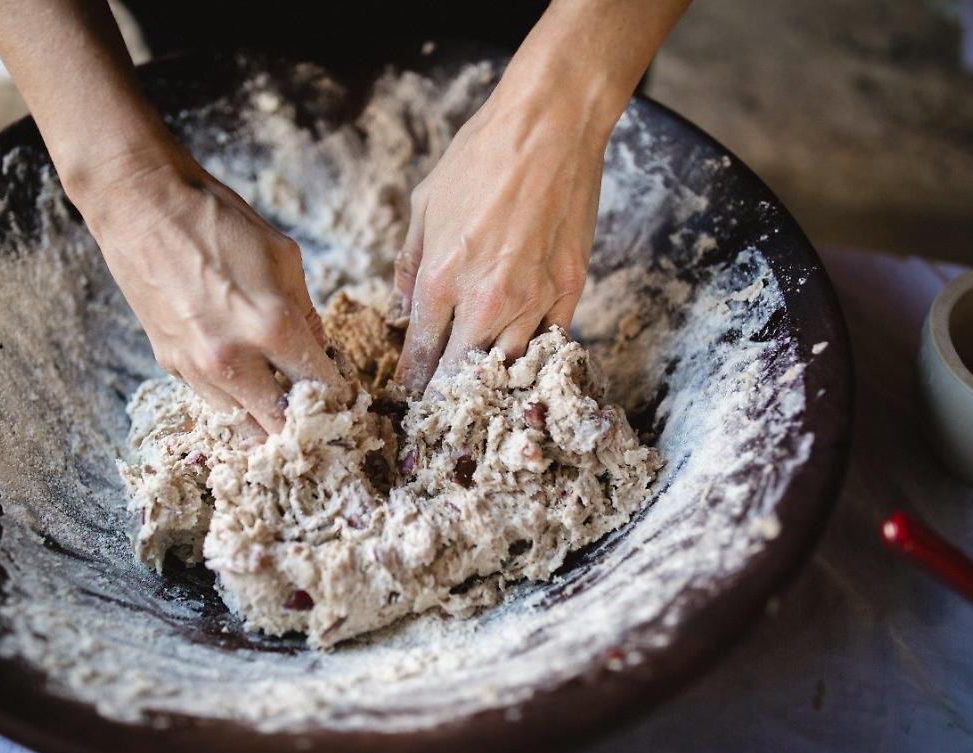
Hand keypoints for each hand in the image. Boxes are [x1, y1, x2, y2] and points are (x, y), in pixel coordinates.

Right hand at [80, 150, 342, 432]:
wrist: (141, 204)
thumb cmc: (218, 220)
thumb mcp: (283, 257)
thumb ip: (306, 313)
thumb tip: (318, 352)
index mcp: (272, 327)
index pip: (320, 388)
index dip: (340, 399)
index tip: (346, 400)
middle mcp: (232, 358)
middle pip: (280, 426)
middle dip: (304, 427)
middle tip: (319, 419)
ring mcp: (196, 366)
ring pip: (242, 423)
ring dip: (265, 418)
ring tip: (282, 405)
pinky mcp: (170, 364)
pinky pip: (212, 398)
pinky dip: (233, 398)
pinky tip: (246, 381)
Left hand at [392, 85, 605, 391]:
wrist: (549, 126)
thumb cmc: (481, 158)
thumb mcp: (424, 205)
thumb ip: (409, 264)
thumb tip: (402, 305)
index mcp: (443, 279)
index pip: (421, 354)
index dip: (412, 382)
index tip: (408, 396)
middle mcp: (488, 300)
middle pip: (462, 373)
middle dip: (446, 393)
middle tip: (438, 408)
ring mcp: (534, 298)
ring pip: (508, 365)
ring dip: (490, 379)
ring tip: (478, 391)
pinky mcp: (570, 289)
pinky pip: (548, 342)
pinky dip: (531, 353)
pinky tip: (519, 359)